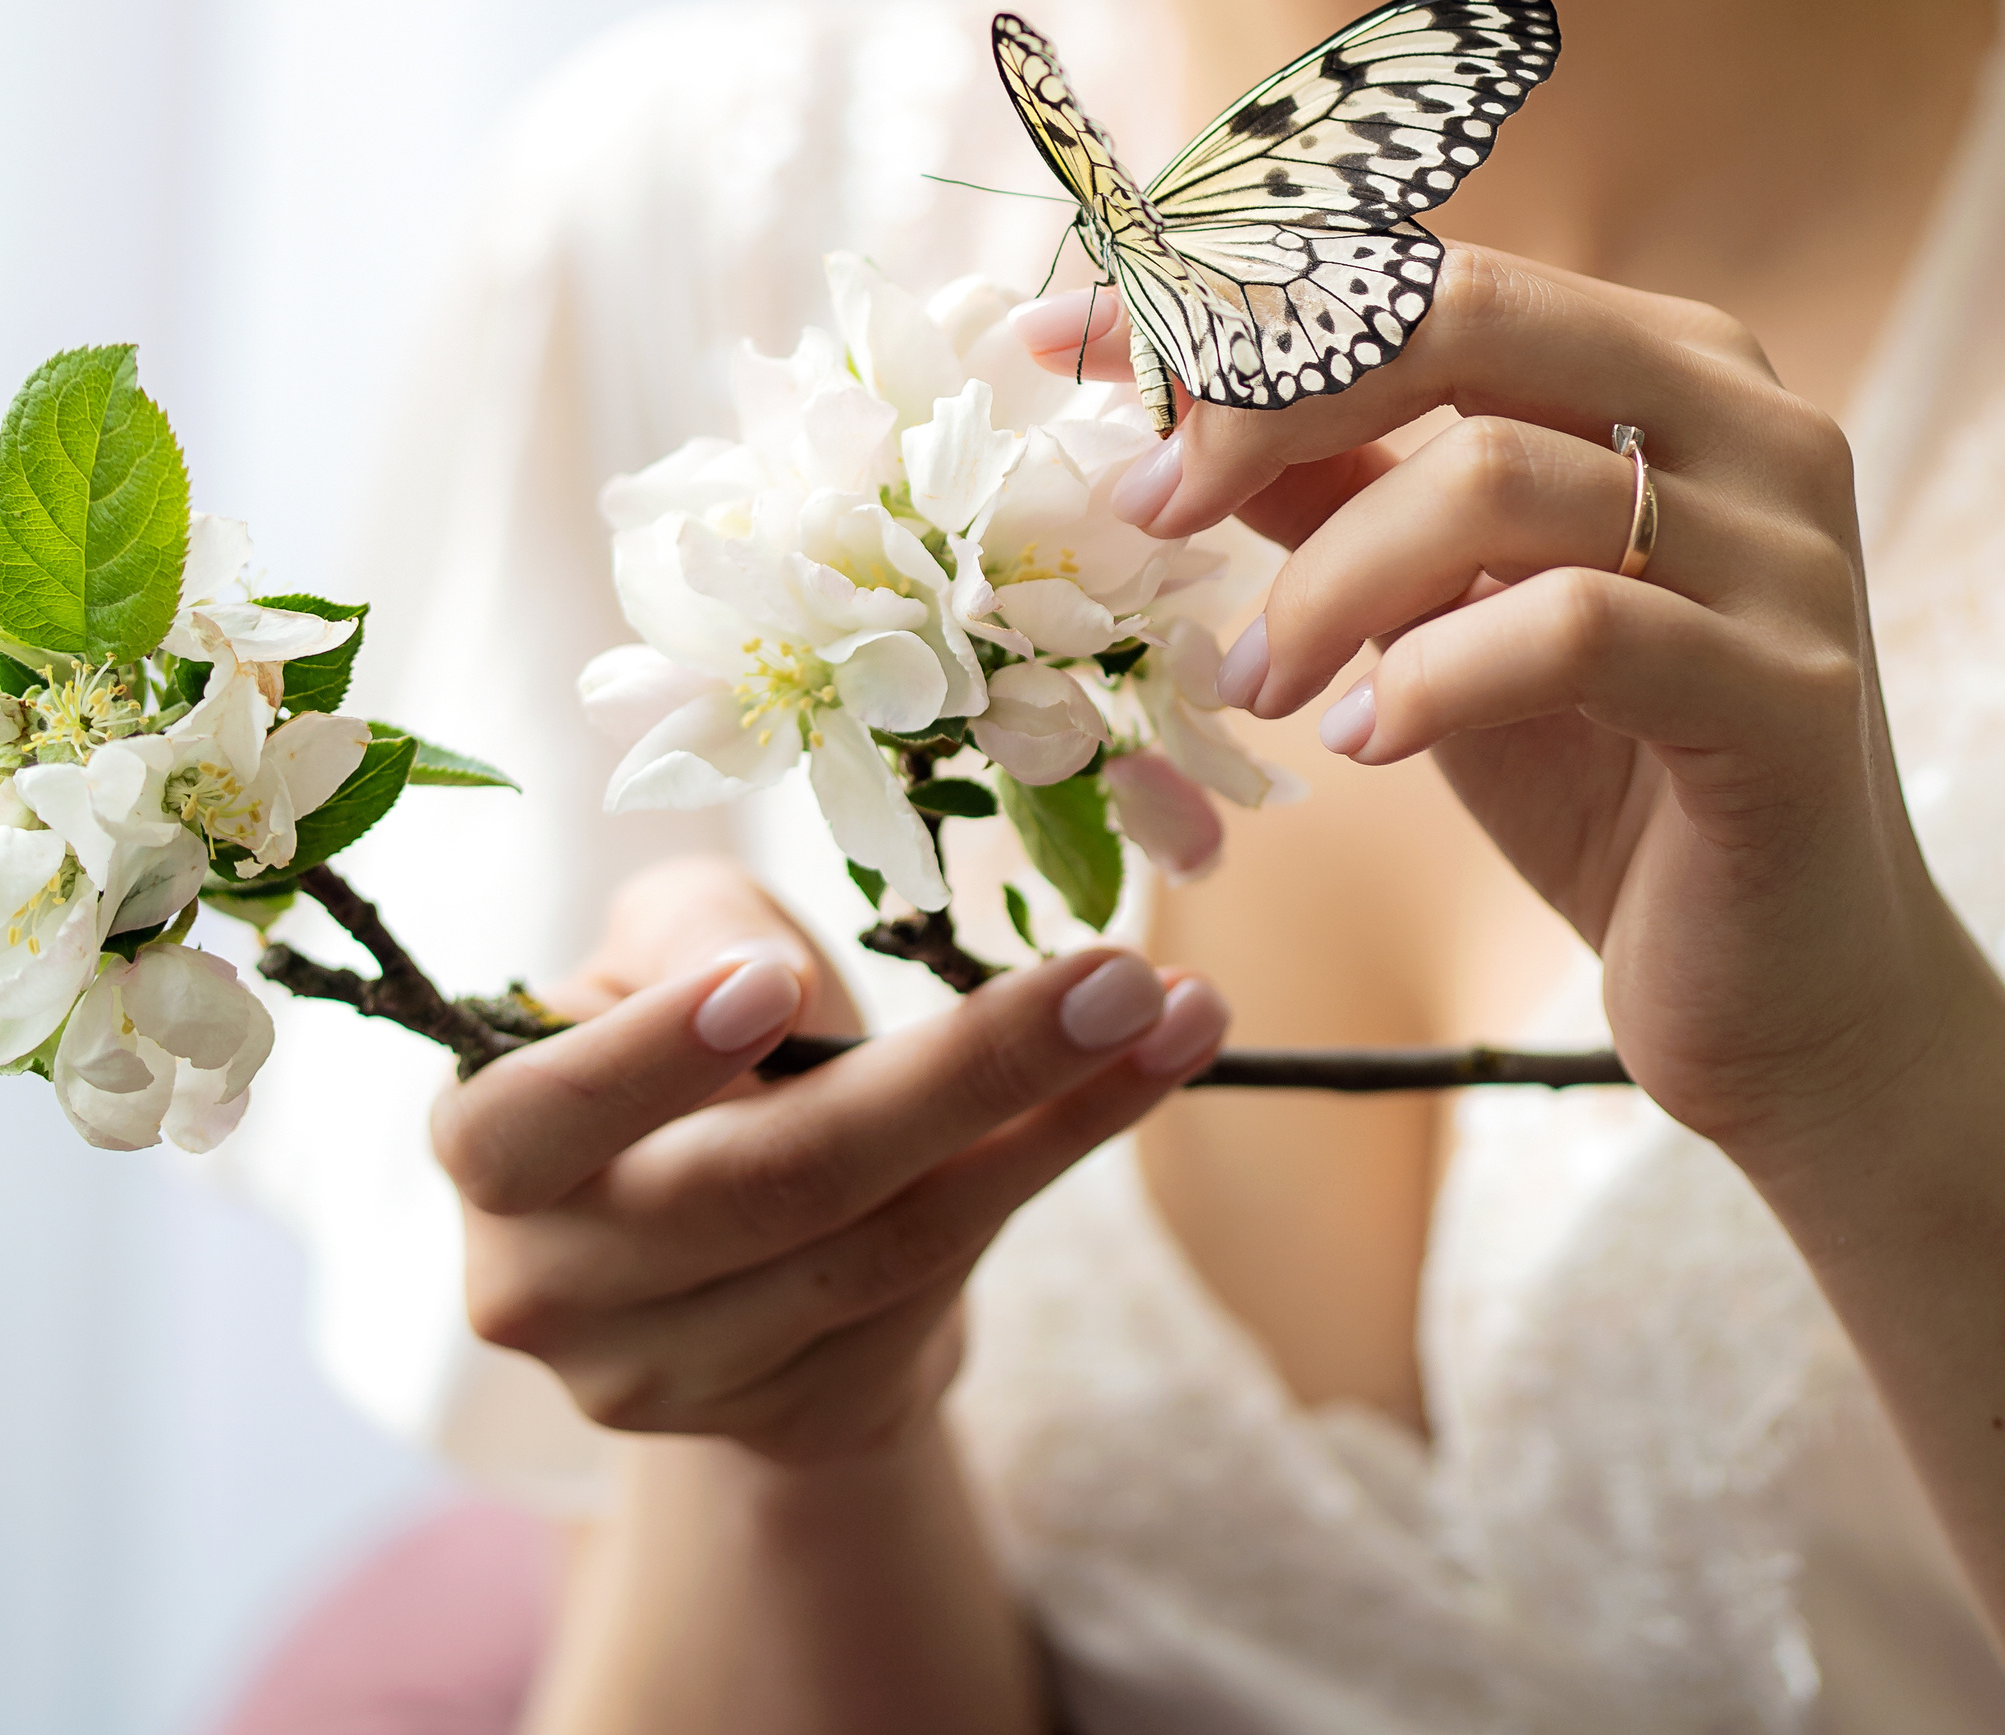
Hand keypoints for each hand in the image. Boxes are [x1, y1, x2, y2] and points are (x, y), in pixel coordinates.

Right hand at [433, 854, 1227, 1464]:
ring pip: (884, 1244)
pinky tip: (1138, 1082)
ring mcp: (675, 1379)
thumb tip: (771, 984)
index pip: (535, 1120)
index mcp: (490, 1151)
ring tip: (1173, 1016)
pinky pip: (937, 1286)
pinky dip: (1047, 1169)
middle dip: (960, 1071)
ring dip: (1054, 1124)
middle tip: (1114, 976)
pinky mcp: (794, 1417)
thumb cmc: (687, 1029)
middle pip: (768, 1184)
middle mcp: (555, 1290)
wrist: (729, 1212)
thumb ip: (696, 928)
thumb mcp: (663, 938)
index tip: (783, 983)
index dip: (651, 1060)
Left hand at [1021, 259, 1968, 1184]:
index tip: (1061, 346)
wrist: (1797, 1000)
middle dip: (1269, 400)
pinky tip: (1363, 740)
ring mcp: (1787, 549)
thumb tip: (1157, 398)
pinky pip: (1576, 631)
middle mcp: (1748, 419)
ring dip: (1330, 582)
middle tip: (1150, 510)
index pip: (1425, 271)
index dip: (1234, 298)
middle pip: (1465, 315)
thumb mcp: (1444, 611)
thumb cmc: (1612, 786)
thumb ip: (1338, 490)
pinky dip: (1431, 677)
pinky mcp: (1791, 691)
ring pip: (1500, 475)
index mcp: (1670, 362)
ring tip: (1257, 681)